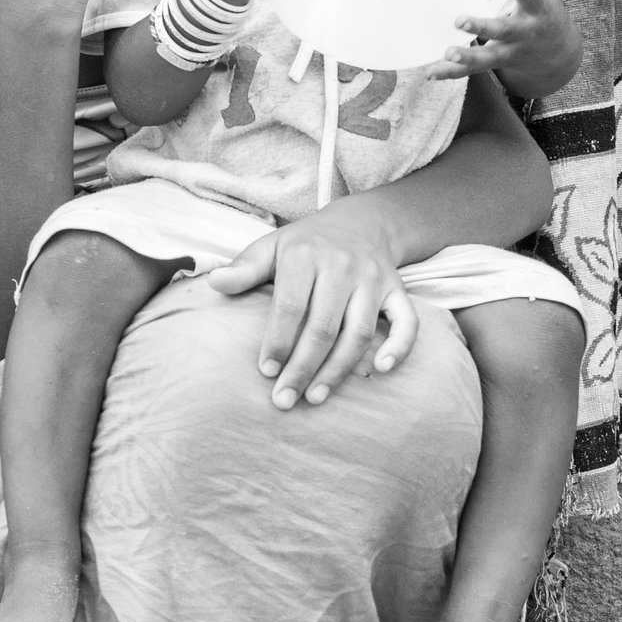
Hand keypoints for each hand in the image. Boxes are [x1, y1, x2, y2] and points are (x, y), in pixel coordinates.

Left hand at [209, 206, 418, 408]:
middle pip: (323, 327)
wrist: (362, 221)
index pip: (290, 306)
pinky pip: (407, 322)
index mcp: (306, 256)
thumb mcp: (272, 247)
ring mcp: (373, 280)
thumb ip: (245, 268)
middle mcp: (343, 267)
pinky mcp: (398, 290)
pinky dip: (399, 347)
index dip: (278, 342)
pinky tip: (381, 372)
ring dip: (338, 370)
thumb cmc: (307, 244)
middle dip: (302, 368)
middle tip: (284, 400)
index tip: (266, 372)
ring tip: (315, 397)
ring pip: (359, 332)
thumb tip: (214, 283)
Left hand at [430, 0, 577, 93]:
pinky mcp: (497, 64)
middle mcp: (523, 32)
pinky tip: (431, 72)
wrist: (559, 55)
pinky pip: (473, 71)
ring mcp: (510, 51)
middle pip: (502, 30)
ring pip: (487, 58)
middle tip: (460, 20)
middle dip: (482, 27)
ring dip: (466, 57)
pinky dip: (452, 73)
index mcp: (535, 7)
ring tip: (447, 53)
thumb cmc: (546, 10)